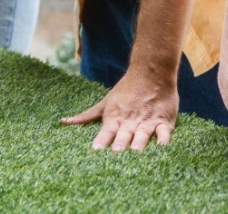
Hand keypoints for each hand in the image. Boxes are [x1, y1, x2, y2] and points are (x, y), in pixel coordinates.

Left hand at [60, 68, 178, 150]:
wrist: (151, 71)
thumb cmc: (126, 90)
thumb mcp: (104, 103)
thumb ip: (86, 116)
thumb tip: (63, 122)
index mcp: (115, 117)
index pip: (106, 132)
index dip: (101, 141)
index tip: (95, 152)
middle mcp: (130, 121)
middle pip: (124, 134)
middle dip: (120, 145)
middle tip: (115, 155)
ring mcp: (147, 121)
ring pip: (142, 134)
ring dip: (139, 143)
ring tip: (136, 153)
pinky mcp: (163, 121)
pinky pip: (164, 132)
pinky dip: (163, 140)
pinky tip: (162, 148)